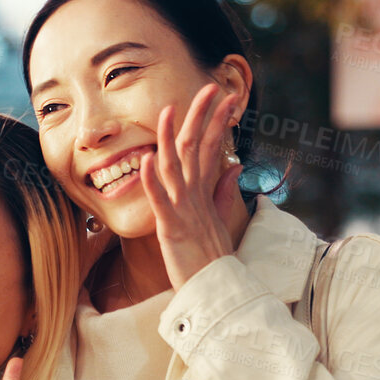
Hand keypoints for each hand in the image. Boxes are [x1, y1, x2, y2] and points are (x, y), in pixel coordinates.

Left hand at [138, 83, 248, 289]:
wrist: (215, 291)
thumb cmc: (212, 259)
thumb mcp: (218, 220)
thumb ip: (223, 192)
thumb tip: (233, 168)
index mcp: (204, 193)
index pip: (211, 149)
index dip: (218, 122)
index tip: (227, 98)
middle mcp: (195, 196)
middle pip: (197, 148)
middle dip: (203, 116)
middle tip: (211, 88)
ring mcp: (184, 210)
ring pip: (176, 167)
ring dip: (169, 137)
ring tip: (166, 111)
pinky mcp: (172, 227)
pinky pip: (161, 200)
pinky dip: (153, 180)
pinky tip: (146, 159)